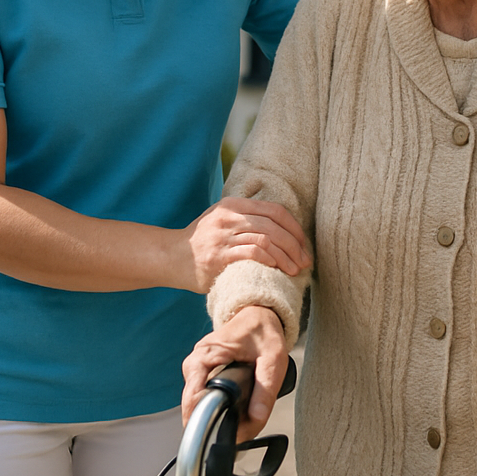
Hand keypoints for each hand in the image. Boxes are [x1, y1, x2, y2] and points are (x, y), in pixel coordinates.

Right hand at [181, 198, 311, 293]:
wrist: (171, 256)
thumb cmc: (202, 241)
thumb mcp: (222, 219)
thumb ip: (246, 218)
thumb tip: (281, 228)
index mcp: (234, 205)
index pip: (275, 210)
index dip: (294, 227)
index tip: (304, 244)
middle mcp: (230, 216)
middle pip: (274, 226)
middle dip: (295, 245)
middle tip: (305, 261)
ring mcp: (223, 236)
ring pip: (266, 240)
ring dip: (286, 257)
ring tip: (295, 270)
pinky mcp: (219, 256)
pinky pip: (252, 253)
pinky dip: (269, 261)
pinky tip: (277, 269)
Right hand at [181, 306, 288, 440]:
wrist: (258, 314)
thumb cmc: (263, 332)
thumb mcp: (272, 359)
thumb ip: (265, 388)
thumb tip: (256, 418)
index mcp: (206, 355)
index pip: (193, 397)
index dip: (204, 421)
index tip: (224, 436)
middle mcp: (195, 362)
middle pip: (193, 405)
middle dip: (214, 423)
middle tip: (241, 434)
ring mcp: (196, 369)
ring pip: (198, 404)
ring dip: (216, 417)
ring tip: (242, 425)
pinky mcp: (202, 373)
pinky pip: (203, 397)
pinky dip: (217, 408)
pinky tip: (235, 415)